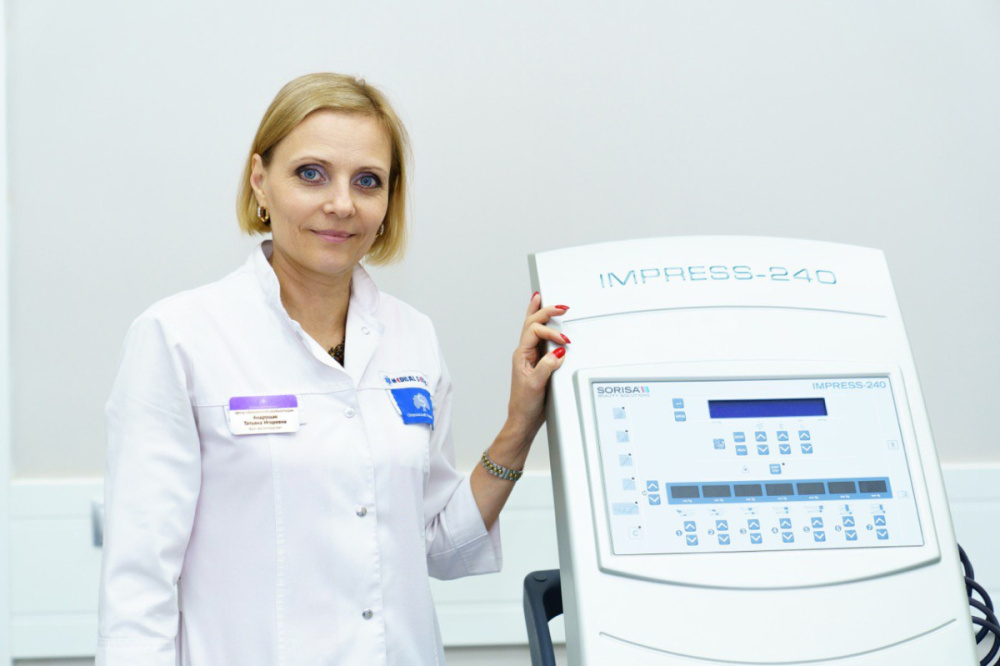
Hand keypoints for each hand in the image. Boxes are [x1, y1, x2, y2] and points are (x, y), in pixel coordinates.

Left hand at [504, 292, 569, 446]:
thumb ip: (547, 366)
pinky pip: (538, 338)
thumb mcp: (537, 385)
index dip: (551, 333)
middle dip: (545, 311)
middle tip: (560, 306)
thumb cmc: (525, 405)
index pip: (535, 332)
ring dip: (539, 313)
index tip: (565, 342)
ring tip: (541, 298)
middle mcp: (524, 353)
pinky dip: (542, 326)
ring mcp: (530, 357)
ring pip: (532, 328)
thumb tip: (558, 352)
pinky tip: (544, 322)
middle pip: (532, 323)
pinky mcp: (537, 362)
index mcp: (521, 355)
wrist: (523, 420)